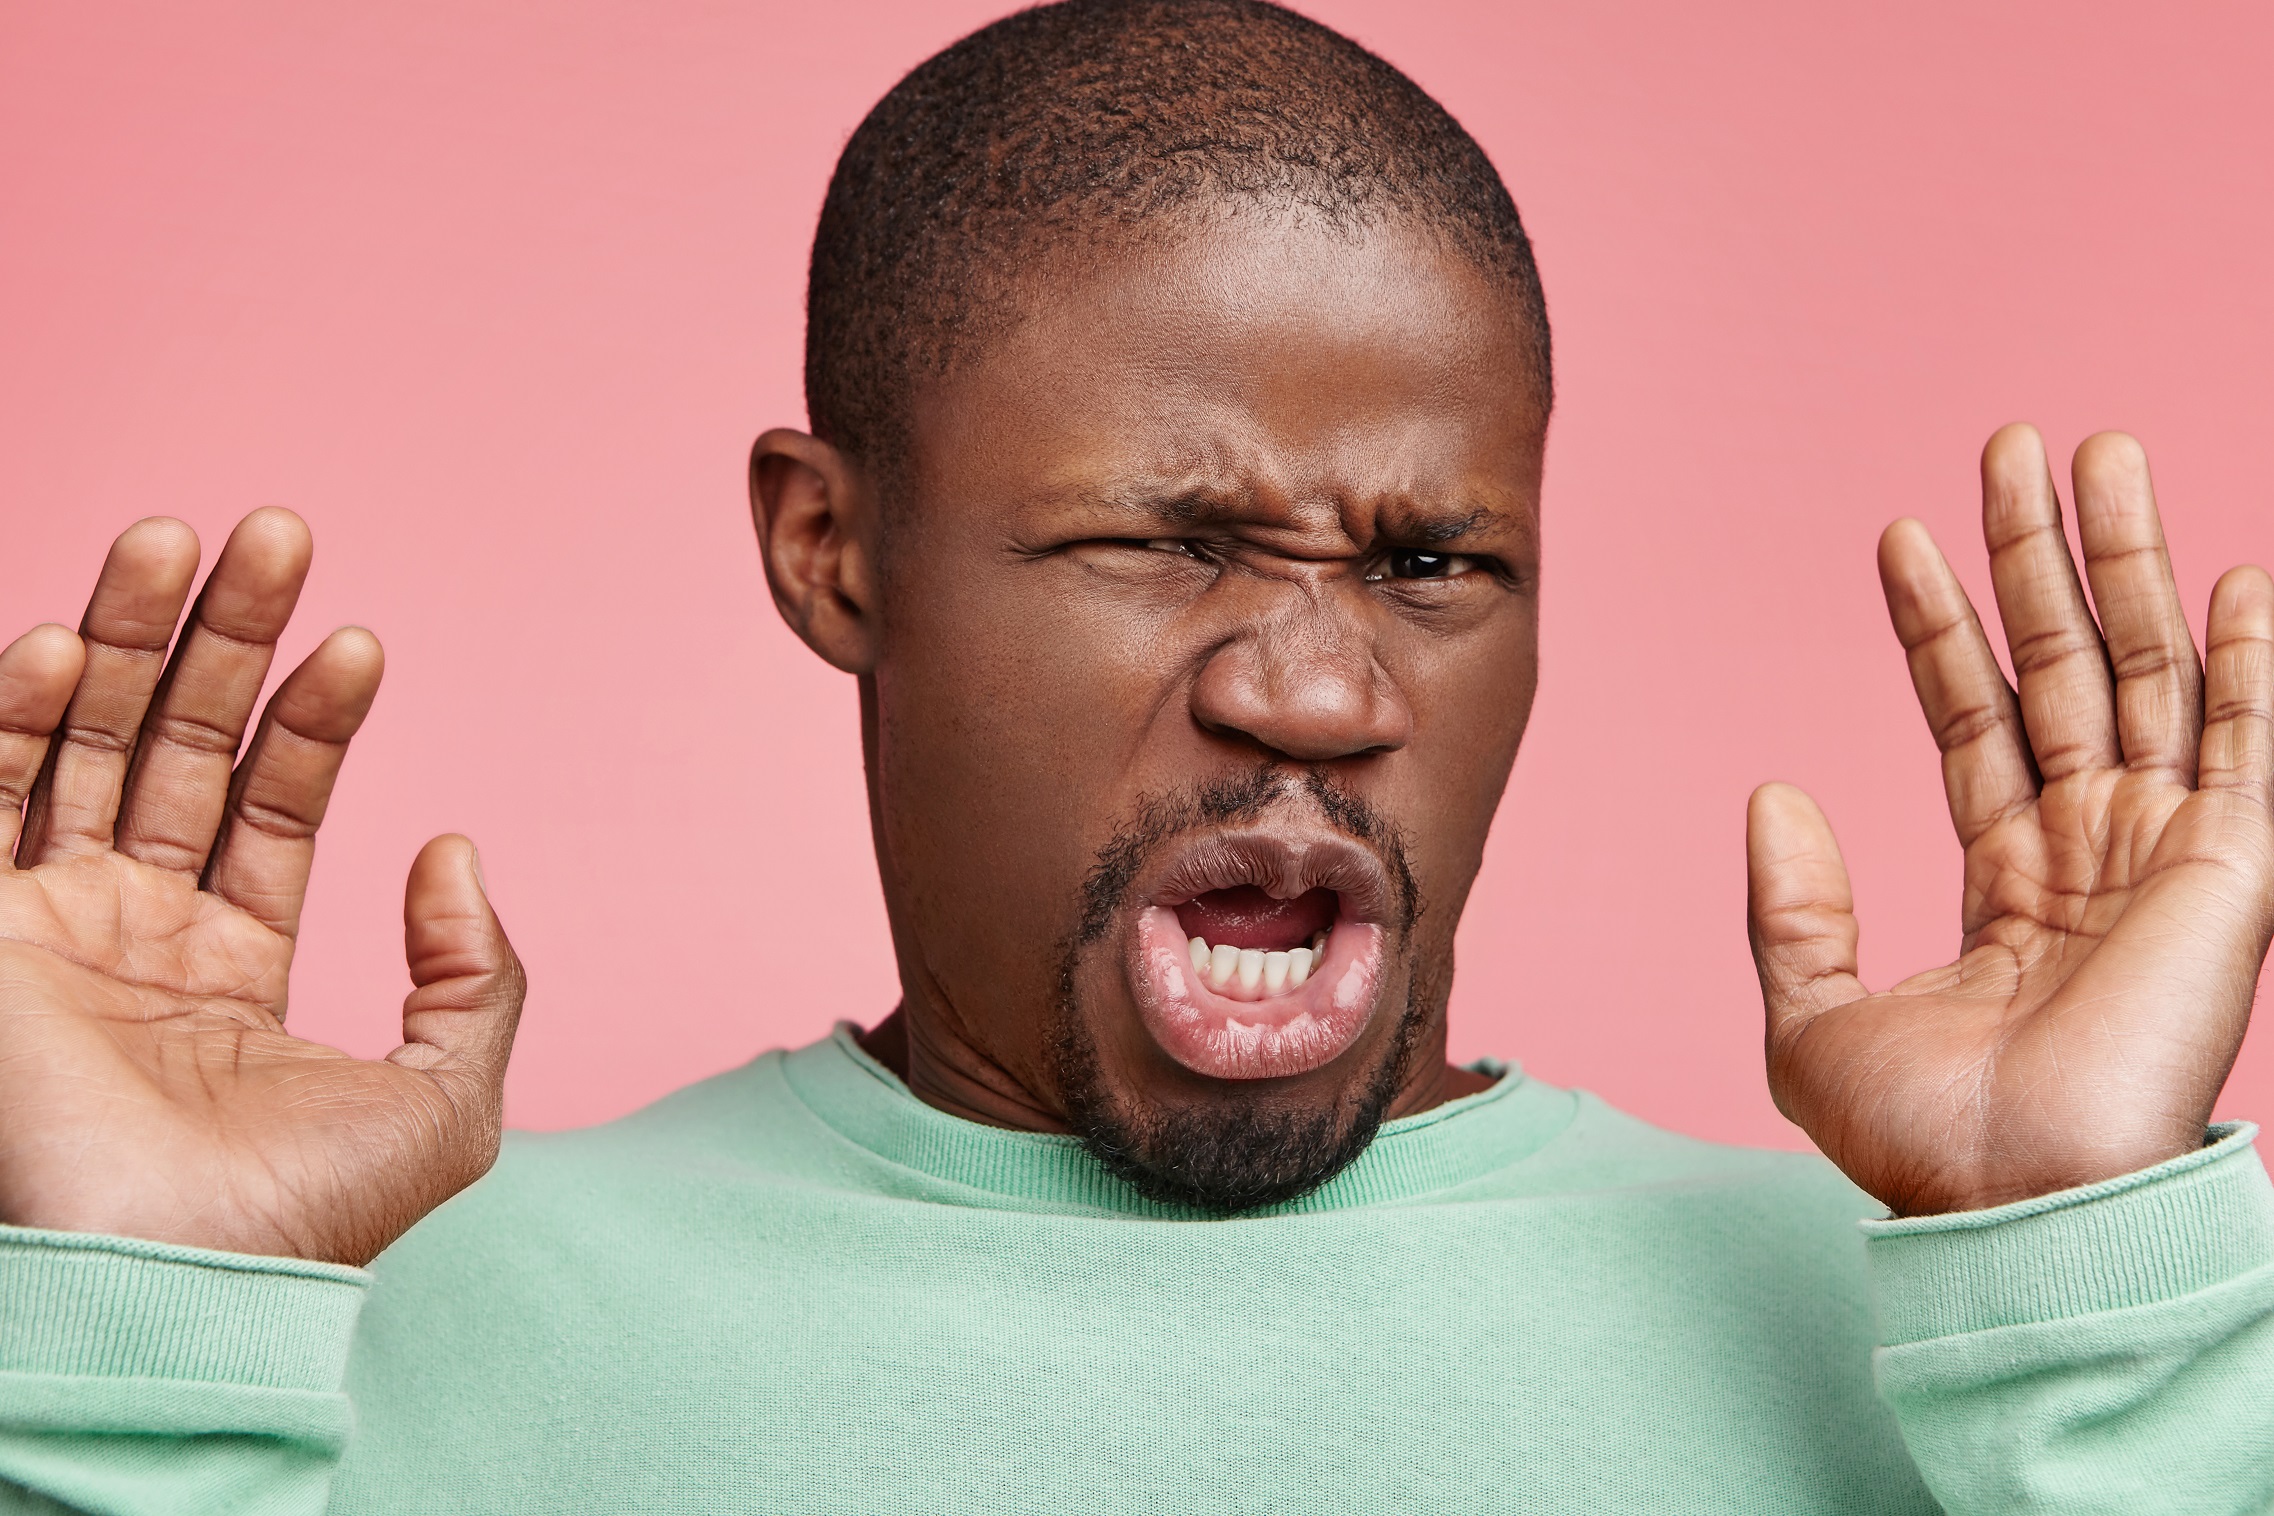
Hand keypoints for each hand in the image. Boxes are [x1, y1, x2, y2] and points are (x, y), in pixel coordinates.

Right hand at [0, 512, 522, 1264]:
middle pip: (172, 749)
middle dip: (219, 640)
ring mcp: (43, 931)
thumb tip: (456, 850)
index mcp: (227, 969)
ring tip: (183, 536)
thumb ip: (474, 976)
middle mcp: (129, 937)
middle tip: (276, 531)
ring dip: (122, 637)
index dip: (311, 720)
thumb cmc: (304, 1218)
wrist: (176, 1286)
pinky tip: (64, 639)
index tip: (362, 640)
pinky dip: (12, 714)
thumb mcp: (444, 1097)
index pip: (268, 807)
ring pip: (80, 746)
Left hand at [1747, 425, 2273, 1214]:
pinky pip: (2252, 741)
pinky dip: (2254, 659)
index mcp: (2007, 881)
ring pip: (2149, 671)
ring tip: (2099, 451)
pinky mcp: (2233, 869)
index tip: (1898, 537)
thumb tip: (1772, 794)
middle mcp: (2093, 851)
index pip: (1974, 719)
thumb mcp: (1813, 1018)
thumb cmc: (1921, 1138)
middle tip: (2011, 444)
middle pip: (2064, 667)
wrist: (2011, 1200)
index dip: (1939, 628)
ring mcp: (2166, 853)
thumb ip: (1793, 908)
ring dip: (2128, 561)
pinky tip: (2237, 576)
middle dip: (2036, 556)